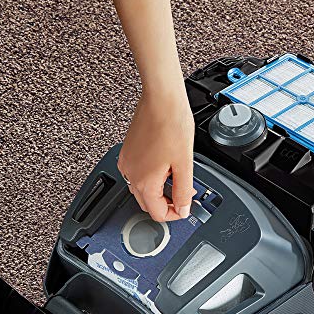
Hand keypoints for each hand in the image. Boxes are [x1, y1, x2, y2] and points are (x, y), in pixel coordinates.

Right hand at [118, 88, 195, 221]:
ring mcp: (127, 162)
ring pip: (142, 190)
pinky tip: (165, 165)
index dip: (175, 214)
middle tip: (185, 192)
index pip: (157, 214)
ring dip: (160, 190)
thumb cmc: (172, 124)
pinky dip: (152, 177)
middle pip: (148, 204)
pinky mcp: (127, 152)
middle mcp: (131, 174)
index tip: (186, 207)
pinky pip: (138, 174)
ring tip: (177, 175)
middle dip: (167, 202)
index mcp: (144, 181)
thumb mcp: (185, 164)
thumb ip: (183, 191)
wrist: (161, 98)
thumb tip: (183, 209)